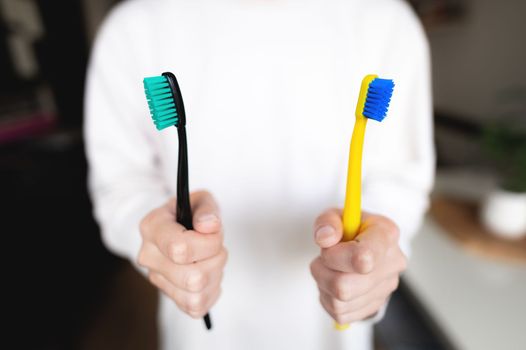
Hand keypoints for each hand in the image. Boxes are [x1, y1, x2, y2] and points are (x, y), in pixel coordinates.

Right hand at [137, 191, 226, 318]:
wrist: (177, 227)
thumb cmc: (190, 213)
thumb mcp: (200, 200)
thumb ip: (207, 210)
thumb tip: (209, 226)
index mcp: (152, 227)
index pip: (179, 249)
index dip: (208, 243)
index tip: (214, 231)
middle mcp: (148, 256)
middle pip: (192, 278)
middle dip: (216, 260)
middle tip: (216, 246)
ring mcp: (156, 279)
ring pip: (195, 296)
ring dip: (215, 277)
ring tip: (212, 259)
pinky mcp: (169, 295)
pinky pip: (196, 307)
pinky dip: (211, 292)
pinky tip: (210, 274)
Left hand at [310, 209, 406, 323]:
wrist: (364, 248)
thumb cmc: (349, 230)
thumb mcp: (336, 216)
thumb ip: (328, 222)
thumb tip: (325, 238)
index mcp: (386, 234)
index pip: (364, 257)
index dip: (337, 257)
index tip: (328, 248)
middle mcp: (393, 262)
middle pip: (344, 286)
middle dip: (323, 271)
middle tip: (324, 257)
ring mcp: (386, 288)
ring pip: (339, 302)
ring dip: (323, 284)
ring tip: (330, 268)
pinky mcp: (375, 307)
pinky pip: (340, 313)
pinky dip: (329, 299)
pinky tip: (334, 282)